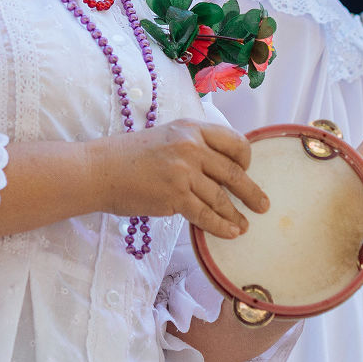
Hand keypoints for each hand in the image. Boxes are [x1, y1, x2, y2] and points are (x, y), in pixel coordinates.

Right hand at [90, 119, 266, 238]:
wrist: (99, 170)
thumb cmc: (129, 156)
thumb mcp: (166, 138)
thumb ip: (192, 146)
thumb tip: (219, 167)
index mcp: (191, 128)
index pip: (234, 142)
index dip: (245, 159)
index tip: (246, 171)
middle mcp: (191, 147)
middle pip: (234, 172)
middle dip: (251, 192)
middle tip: (264, 205)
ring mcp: (184, 172)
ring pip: (221, 197)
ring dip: (236, 215)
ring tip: (245, 226)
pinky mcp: (175, 196)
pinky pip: (206, 215)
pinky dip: (221, 226)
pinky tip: (230, 233)